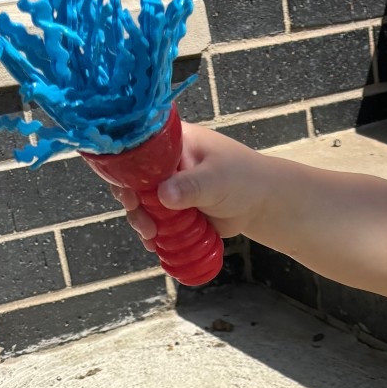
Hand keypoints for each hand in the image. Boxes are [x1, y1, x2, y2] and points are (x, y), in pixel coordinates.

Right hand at [105, 122, 261, 245]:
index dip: (125, 170)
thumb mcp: (216, 179)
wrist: (261, 203)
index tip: (128, 192)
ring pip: (142, 203)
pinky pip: (156, 220)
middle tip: (143, 221)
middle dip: (132, 202)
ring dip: (141, 220)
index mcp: (171, 142)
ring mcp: (168, 186)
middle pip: (133, 179)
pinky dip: (153, 233)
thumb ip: (191, 186)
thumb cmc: (242, 179)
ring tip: (150, 236)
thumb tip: (163, 196)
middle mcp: (164, 162)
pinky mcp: (174, 209)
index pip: (137, 149)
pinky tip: (154, 245)